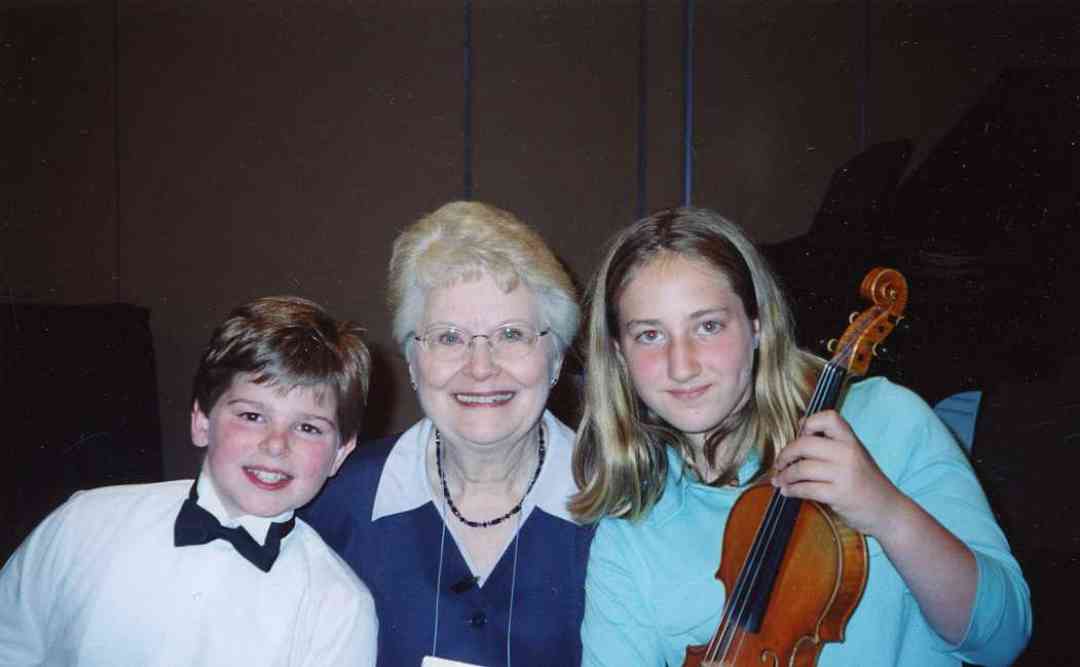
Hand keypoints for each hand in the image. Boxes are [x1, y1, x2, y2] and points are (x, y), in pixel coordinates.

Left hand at [771, 410, 903, 538]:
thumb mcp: (854, 455)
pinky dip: (792, 490)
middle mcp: (848, 453)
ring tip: (779, 480)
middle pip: (805, 444)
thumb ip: (831, 441)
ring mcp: (844, 474)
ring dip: (785, 476)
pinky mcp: (839, 495)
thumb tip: (800, 424)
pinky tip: (788, 491)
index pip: (829, 417)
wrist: (888, 510)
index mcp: (851, 440)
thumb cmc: (866, 481)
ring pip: (802, 468)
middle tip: (779, 463)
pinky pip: (806, 489)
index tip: (800, 435)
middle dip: (785, 454)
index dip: (810, 422)